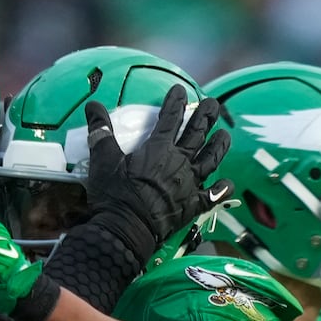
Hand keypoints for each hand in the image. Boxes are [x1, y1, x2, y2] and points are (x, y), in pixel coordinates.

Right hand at [82, 86, 231, 261]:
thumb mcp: (103, 160)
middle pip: (198, 133)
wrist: (126, 230)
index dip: (176, 102)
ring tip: (225, 135)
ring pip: (211, 159)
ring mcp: (189, 184)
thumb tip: (92, 106)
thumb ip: (101, 131)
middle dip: (206, 116)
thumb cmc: (114, 195)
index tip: (180, 90)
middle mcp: (179, 163)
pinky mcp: (192, 205)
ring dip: (219, 145)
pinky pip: (213, 196)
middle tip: (213, 103)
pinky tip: (228, 183)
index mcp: (158, 149)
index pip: (171, 118)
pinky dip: (222, 189)